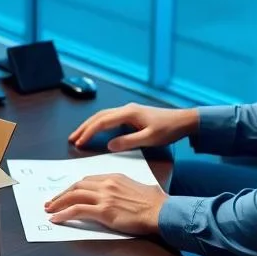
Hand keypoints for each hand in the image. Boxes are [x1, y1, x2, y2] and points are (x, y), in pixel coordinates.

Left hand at [45, 174, 167, 234]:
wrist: (160, 211)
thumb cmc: (154, 203)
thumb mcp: (135, 188)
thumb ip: (121, 189)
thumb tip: (115, 196)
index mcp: (113, 177)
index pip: (87, 180)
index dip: (73, 188)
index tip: (66, 193)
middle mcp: (107, 184)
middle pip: (77, 186)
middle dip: (62, 194)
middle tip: (51, 201)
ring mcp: (104, 197)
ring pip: (74, 196)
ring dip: (58, 203)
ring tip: (49, 209)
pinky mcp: (104, 211)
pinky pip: (77, 210)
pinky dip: (64, 213)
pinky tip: (57, 218)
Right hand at [68, 102, 198, 151]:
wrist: (184, 121)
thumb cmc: (168, 129)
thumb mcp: (149, 139)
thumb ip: (128, 142)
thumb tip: (109, 145)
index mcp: (129, 113)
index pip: (102, 122)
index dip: (89, 132)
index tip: (78, 142)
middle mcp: (127, 109)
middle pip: (99, 116)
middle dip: (84, 127)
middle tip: (72, 138)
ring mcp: (129, 111)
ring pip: (104, 116)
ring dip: (91, 125)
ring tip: (80, 135)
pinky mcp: (133, 115)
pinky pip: (111, 118)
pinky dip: (100, 124)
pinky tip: (97, 132)